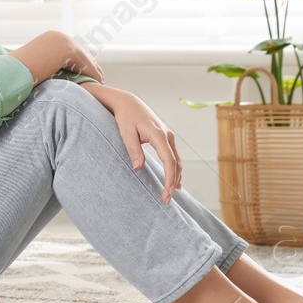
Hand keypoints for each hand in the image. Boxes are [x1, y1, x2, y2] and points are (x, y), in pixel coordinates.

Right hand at [8, 30, 104, 84]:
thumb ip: (42, 66)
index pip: (72, 52)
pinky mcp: (70, 49)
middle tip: (98, 81)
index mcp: (50, 39)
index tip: (88, 76)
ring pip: (86, 60)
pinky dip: (93, 76)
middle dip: (91, 68)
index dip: (82, 65)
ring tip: (99, 86)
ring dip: (93, 73)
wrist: (14, 68)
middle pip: (82, 54)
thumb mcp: (32, 65)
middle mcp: (59, 37)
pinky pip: (86, 65)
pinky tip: (97, 86)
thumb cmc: (17, 71)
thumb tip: (43, 75)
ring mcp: (65, 41)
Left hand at [86, 85, 180, 202]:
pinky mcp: (165, 137)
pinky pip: (174, 156)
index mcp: (159, 135)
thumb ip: (133, 150)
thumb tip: (138, 168)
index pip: (169, 161)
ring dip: (175, 177)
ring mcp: (168, 136)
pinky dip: (175, 169)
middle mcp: (167, 136)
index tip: (166, 193)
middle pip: (176, 163)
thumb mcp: (126, 133)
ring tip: (170, 194)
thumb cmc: (125, 117)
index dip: (169, 178)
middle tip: (166, 200)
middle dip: (173, 182)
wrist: (128, 102)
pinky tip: (175, 181)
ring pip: (177, 160)